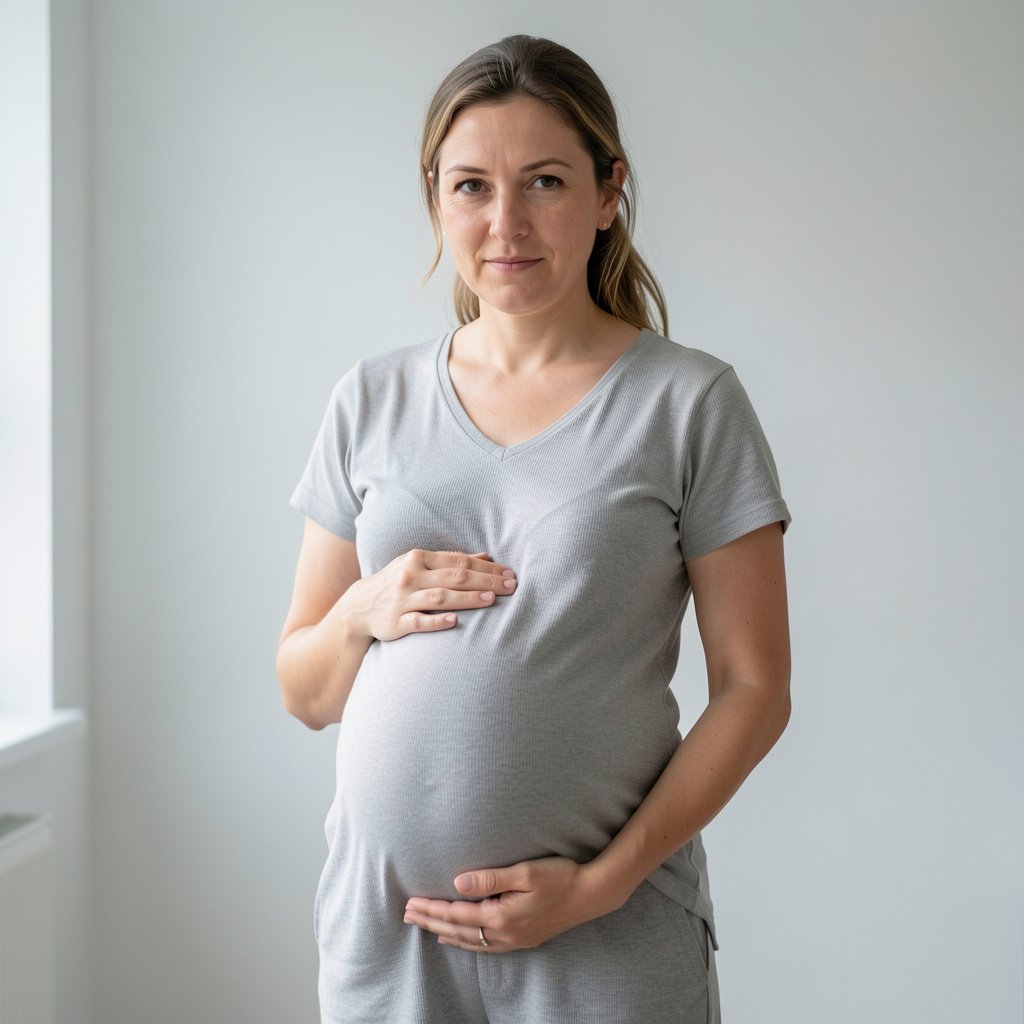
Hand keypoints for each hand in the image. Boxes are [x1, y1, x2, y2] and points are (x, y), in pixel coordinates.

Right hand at [341, 549, 515, 642]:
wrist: (359, 606)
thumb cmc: (399, 582)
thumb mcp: (420, 566)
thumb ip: (452, 562)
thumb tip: (487, 556)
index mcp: (418, 559)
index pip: (459, 561)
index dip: (486, 567)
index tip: (509, 573)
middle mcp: (411, 576)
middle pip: (454, 577)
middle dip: (485, 581)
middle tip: (511, 586)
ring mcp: (403, 599)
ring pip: (440, 597)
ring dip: (466, 598)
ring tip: (491, 599)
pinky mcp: (396, 622)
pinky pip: (418, 621)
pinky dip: (436, 621)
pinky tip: (454, 621)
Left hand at [403, 857, 620, 952]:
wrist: (591, 894)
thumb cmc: (560, 877)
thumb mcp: (525, 872)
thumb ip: (490, 878)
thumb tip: (458, 882)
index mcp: (501, 916)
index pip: (457, 914)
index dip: (432, 908)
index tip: (411, 903)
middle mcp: (504, 933)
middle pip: (458, 930)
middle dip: (431, 920)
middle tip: (407, 915)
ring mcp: (514, 939)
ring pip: (469, 941)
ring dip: (444, 932)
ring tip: (425, 926)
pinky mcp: (523, 939)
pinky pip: (484, 945)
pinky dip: (466, 942)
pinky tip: (459, 938)